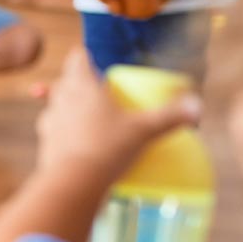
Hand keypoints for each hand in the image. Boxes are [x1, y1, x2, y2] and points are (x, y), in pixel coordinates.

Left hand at [35, 48, 200, 183]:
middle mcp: (61, 99)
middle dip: (78, 83)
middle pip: (66, 81)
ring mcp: (49, 120)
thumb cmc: (109, 148)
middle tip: (97, 93)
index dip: (85, 58)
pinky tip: (76, 142)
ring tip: (87, 118)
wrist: (73, 183)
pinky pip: (51, 130)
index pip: (78, 58)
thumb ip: (170, 117)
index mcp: (83, 86)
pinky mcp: (44, 143)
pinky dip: (61, 132)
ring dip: (67, 107)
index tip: (93, 62)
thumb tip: (198, 106)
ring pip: (54, 105)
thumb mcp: (144, 131)